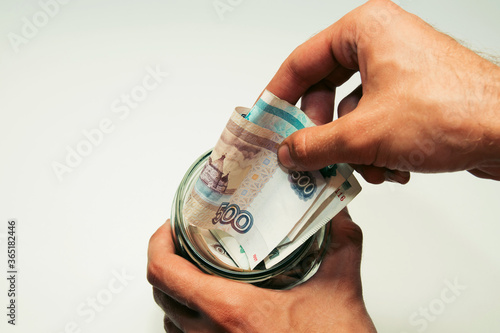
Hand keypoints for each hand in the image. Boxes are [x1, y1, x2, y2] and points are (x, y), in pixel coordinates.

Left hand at [147, 209, 375, 332]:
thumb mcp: (339, 291)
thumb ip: (341, 243)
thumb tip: (338, 214)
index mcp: (231, 310)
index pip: (165, 272)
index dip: (157, 243)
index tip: (170, 227)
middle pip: (162, 292)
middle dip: (168, 260)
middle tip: (185, 241)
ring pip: (171, 320)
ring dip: (176, 291)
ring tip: (195, 269)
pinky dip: (187, 317)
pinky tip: (210, 304)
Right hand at [266, 0, 499, 182]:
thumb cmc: (453, 112)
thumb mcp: (364, 134)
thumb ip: (315, 144)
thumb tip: (288, 151)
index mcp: (365, 30)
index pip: (301, 61)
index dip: (278, 95)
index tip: (265, 120)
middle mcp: (382, 43)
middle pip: (326, 89)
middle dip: (321, 130)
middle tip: (307, 154)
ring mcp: (399, 69)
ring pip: (350, 112)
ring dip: (351, 147)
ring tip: (363, 167)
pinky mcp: (412, 95)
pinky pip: (374, 121)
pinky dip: (374, 149)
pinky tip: (390, 167)